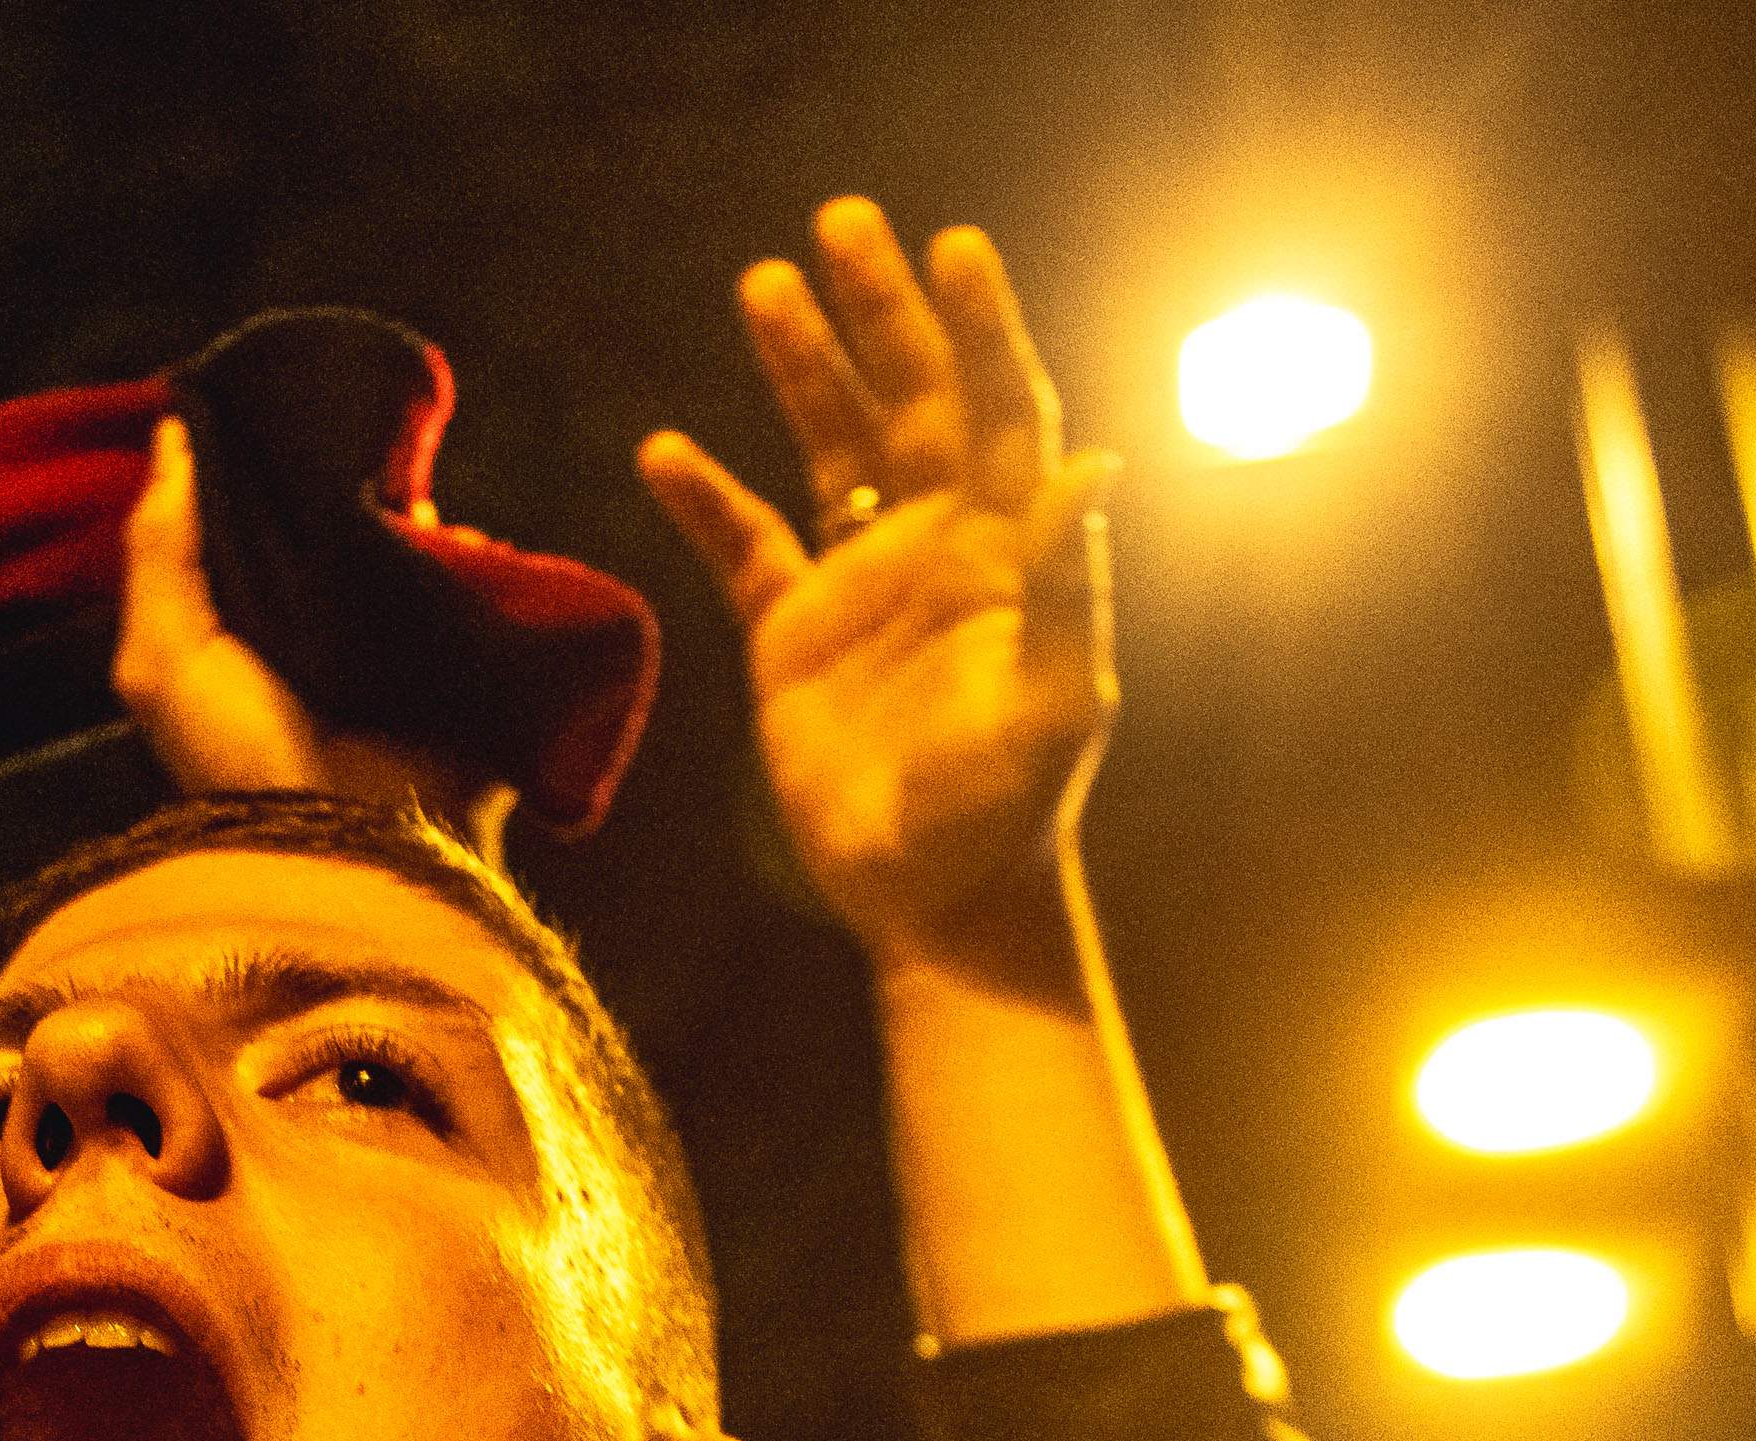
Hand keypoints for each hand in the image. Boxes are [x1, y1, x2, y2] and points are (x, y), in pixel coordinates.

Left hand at [109, 418, 513, 855]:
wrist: (342, 847)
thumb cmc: (239, 758)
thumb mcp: (164, 655)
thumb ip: (160, 547)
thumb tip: (174, 434)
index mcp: (254, 641)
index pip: (267, 541)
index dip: (281, 484)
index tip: (301, 425)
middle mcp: (327, 653)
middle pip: (353, 553)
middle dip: (373, 508)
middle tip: (388, 472)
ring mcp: (402, 675)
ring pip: (427, 580)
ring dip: (439, 544)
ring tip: (439, 521)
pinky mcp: (467, 696)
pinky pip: (489, 624)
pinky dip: (495, 587)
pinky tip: (483, 558)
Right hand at [638, 200, 1120, 968]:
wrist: (937, 902)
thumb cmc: (1009, 810)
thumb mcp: (1053, 702)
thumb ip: (1064, 586)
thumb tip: (1091, 465)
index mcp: (1007, 548)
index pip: (998, 410)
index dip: (979, 329)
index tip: (954, 249)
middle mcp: (937, 543)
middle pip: (907, 399)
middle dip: (879, 311)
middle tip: (842, 223)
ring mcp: (863, 581)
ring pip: (827, 446)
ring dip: (799, 367)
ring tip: (762, 284)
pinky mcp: (792, 634)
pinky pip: (743, 545)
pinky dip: (704, 499)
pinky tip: (665, 451)